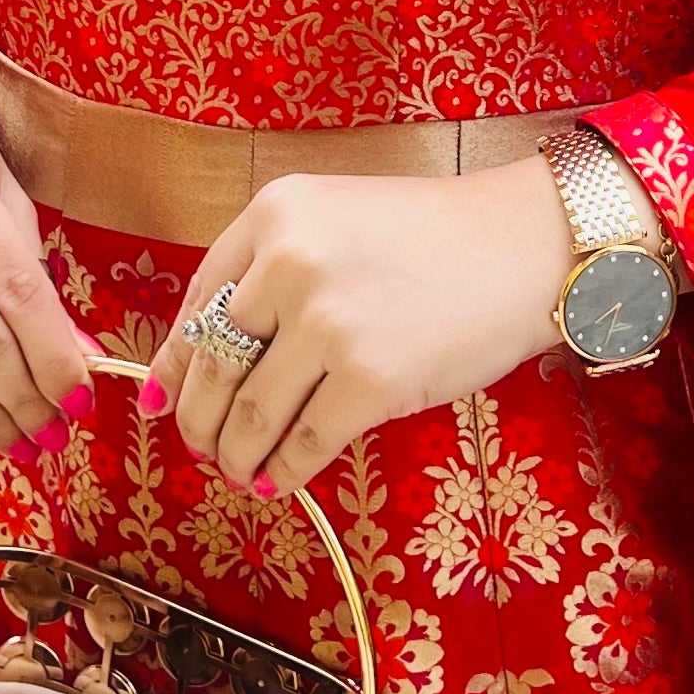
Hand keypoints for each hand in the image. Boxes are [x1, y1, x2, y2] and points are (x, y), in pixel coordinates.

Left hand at [144, 160, 577, 502]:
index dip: (177, 363)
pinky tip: (280, 479)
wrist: (526, 246)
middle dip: (200, 420)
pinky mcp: (370, 380)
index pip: (198, 303)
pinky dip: (283, 472)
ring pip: (249, 413)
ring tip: (240, 469)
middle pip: (213, 365)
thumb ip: (267, 274)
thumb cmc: (435, 237)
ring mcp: (328, 324)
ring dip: (236, 455)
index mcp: (275, 214)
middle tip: (204, 447)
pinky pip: (302, 443)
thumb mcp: (336, 221)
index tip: (167, 398)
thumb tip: (185, 368)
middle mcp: (289, 263)